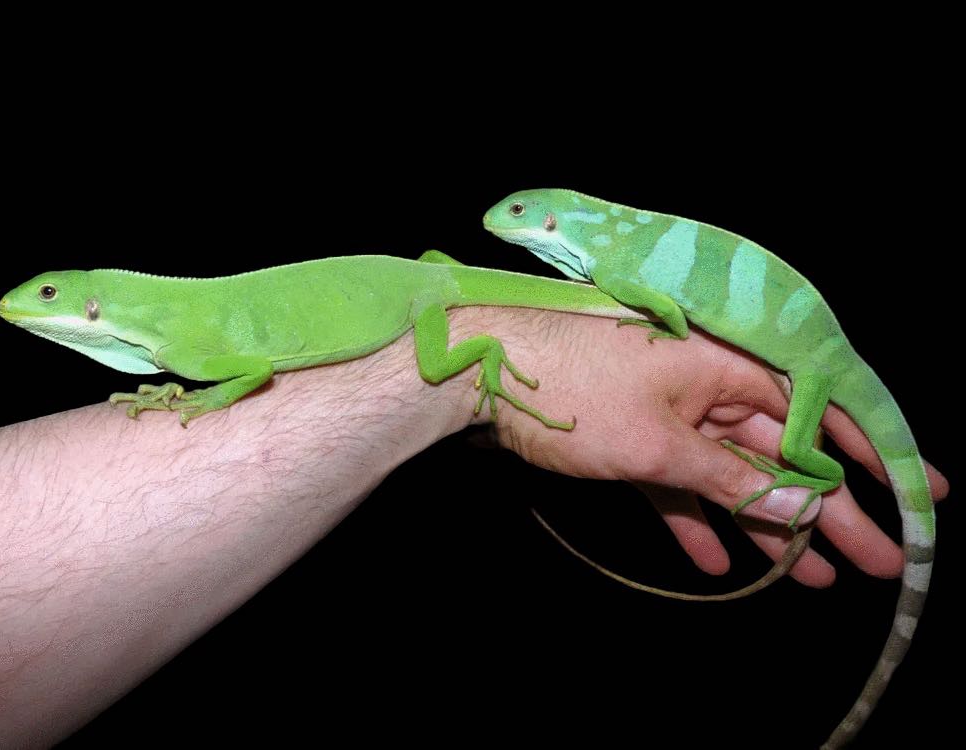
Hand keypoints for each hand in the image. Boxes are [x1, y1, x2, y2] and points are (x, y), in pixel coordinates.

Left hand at [462, 308, 948, 586]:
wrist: (481, 377)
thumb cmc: (575, 395)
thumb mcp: (662, 444)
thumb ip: (734, 478)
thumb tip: (803, 503)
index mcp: (725, 368)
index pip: (815, 414)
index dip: (875, 455)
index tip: (923, 493)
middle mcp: (705, 387)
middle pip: (781, 456)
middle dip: (829, 512)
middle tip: (879, 562)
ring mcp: (668, 415)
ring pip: (732, 477)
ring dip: (769, 528)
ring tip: (815, 581)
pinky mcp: (632, 441)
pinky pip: (678, 485)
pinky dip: (696, 523)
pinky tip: (717, 566)